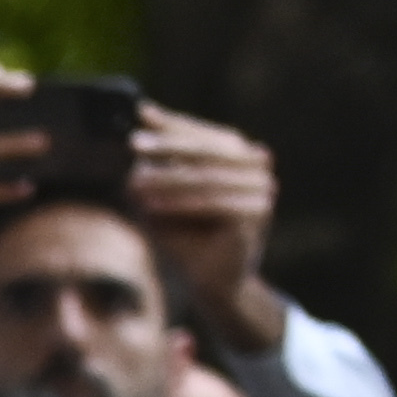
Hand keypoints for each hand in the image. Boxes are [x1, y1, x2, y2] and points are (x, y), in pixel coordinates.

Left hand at [129, 107, 283, 350]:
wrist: (214, 283)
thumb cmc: (188, 236)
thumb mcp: (168, 191)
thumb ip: (161, 157)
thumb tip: (142, 115)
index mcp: (243, 154)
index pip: (206, 133)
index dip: (174, 123)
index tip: (140, 113)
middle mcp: (258, 166)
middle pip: (208, 151)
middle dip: (167, 146)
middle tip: (133, 143)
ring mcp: (262, 189)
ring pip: (207, 177)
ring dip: (168, 178)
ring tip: (134, 181)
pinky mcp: (257, 214)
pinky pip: (212, 203)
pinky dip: (179, 203)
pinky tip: (151, 205)